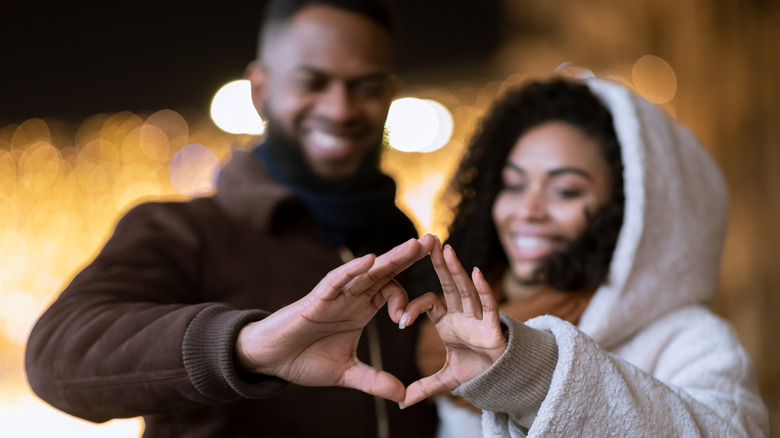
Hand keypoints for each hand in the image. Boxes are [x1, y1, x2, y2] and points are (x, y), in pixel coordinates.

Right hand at [235, 234, 435, 402]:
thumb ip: (374, 380)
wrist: (270, 360)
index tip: (405, 320)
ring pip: (367, 271)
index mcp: (361, 309)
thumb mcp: (347, 373)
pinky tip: (370, 260)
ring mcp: (335, 295)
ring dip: (390, 258)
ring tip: (414, 245)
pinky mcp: (316, 299)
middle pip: (385, 272)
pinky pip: (336, 281)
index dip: (405, 300)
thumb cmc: (304, 359)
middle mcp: (352, 296)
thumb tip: (403, 395)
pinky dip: (352, 270)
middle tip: (433, 241)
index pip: (391, 292)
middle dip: (409, 257)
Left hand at [399, 241, 506, 407]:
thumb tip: (401, 402)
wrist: (502, 380)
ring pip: (465, 289)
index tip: (399, 321)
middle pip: (448, 284)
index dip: (413, 308)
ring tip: (446, 249)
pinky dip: (483, 290)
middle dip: (439, 263)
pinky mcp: (494, 326)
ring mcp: (479, 317)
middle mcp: (462, 313)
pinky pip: (488, 304)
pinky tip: (475, 272)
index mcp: (448, 320)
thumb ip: (424, 387)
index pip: (429, 303)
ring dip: (456, 270)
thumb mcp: (445, 379)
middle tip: (427, 240)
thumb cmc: (476, 371)